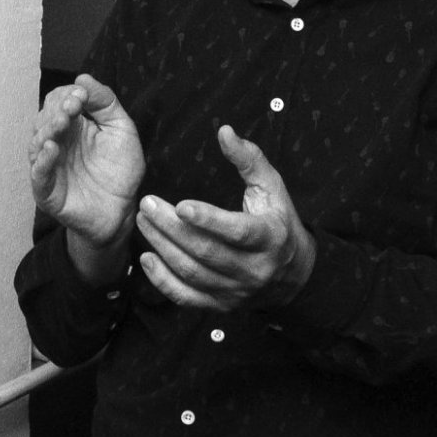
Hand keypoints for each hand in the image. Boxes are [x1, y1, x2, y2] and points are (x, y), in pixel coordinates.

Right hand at [28, 75, 145, 273]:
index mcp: (72, 125)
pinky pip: (39, 172)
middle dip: (58, 108)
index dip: (67, 95)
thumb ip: (105, 102)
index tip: (81, 94)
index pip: (58, 101)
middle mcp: (56, 142)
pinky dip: (43, 159)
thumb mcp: (121, 129)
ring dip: (49, 128)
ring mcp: (49, 165)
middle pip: (45, 118)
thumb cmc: (120, 170)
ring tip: (63, 120)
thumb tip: (83, 77)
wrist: (122, 210)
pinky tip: (51, 147)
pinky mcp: (46, 189)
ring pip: (38, 141)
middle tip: (73, 104)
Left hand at [135, 125, 315, 310]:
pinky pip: (186, 297)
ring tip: (143, 221)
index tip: (181, 205)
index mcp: (269, 237)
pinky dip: (162, 280)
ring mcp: (235, 291)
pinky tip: (146, 258)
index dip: (208, 220)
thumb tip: (224, 131)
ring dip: (162, 247)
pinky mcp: (220, 305)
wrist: (293, 274)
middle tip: (147, 204)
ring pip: (191, 273)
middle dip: (171, 228)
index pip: (237, 232)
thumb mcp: (272, 187)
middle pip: (206, 251)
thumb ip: (249, 158)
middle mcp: (253, 269)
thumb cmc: (278, 221)